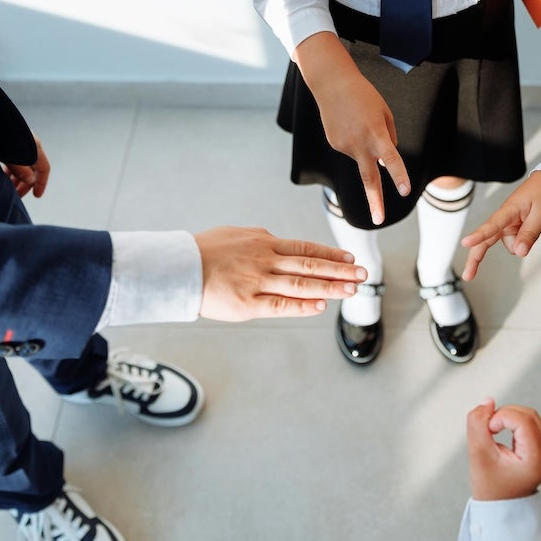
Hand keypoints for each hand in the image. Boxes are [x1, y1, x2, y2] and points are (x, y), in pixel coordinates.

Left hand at [1, 134, 50, 197]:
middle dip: (26, 183)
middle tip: (17, 196)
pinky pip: (17, 158)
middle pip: (33, 168)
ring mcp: (22, 142)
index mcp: (35, 148)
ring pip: (24, 164)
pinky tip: (3, 174)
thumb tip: (31, 181)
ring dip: (18, 177)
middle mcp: (31, 145)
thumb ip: (21, 170)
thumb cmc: (0, 137)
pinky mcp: (12, 141)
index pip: (44, 169)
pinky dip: (12, 169)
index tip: (36, 196)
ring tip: (8, 187)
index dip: (41, 183)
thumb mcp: (11, 157)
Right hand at [194, 227, 366, 321]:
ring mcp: (259, 283)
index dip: (331, 254)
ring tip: (351, 289)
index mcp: (265, 243)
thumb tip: (277, 241)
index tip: (350, 258)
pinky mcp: (249, 305)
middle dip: (340, 270)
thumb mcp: (238, 235)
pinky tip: (320, 306)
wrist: (178, 268)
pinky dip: (302, 306)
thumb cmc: (205, 251)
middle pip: (311, 265)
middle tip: (362, 273)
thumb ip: (261, 240)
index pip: (306, 248)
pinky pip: (281, 306)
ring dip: (330, 287)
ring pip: (302, 285)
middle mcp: (266, 261)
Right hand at [295, 32, 410, 225]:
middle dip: (375, 201)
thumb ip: (389, 138)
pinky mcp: (335, 144)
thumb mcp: (384, 113)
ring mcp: (344, 146)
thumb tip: (385, 162)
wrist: (331, 84)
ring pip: (363, 155)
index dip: (399, 176)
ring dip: (365, 144)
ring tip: (358, 117)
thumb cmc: (364, 96)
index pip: (391, 159)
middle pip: (369, 178)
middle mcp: (359, 143)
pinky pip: (352, 148)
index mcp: (376, 134)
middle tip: (379, 221)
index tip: (406, 192)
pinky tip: (348, 122)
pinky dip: (354, 139)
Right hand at [460, 171, 540, 279]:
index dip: (478, 235)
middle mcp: (504, 218)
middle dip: (476, 257)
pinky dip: (522, 241)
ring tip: (535, 224)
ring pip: (510, 245)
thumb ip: (530, 234)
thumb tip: (519, 253)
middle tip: (468, 276)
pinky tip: (532, 228)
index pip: (492, 225)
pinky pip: (515, 242)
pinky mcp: (511, 227)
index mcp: (508, 210)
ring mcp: (507, 224)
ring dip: (521, 243)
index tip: (466, 243)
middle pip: (486, 240)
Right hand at [466, 399, 540, 501]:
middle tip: (488, 429)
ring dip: (509, 417)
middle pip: (528, 415)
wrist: (501, 506)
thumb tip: (488, 401)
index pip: (523, 420)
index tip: (487, 430)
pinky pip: (531, 423)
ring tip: (494, 433)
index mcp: (537, 460)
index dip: (501, 416)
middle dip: (505, 414)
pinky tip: (503, 435)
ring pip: (530, 416)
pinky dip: (514, 423)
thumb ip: (478, 424)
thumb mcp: (477, 455)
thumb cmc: (489, 486)